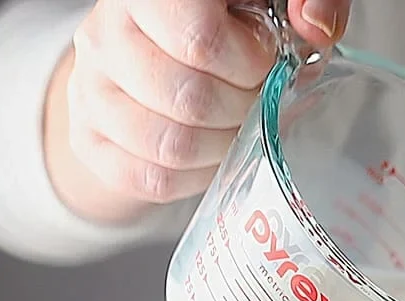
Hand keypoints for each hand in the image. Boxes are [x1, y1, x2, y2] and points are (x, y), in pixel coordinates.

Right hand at [45, 0, 352, 225]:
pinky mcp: (88, 140)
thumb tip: (316, 28)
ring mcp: (89, 90)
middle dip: (244, 108)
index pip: (199, 37)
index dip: (249, 59)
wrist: (152, 52)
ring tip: (237, 123)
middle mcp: (105, 35)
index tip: (264, 57)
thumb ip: (310, 0)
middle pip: (190, 98)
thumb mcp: (268, 0)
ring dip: (224, 146)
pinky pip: (152, 178)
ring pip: (170, 146)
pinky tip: (211, 149)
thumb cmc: (225, 24)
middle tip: (256, 97)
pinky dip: (197, 175)